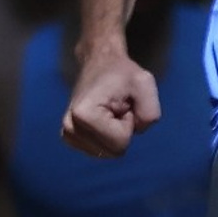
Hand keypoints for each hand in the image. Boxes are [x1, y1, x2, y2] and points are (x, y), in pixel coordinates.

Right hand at [61, 45, 160, 159]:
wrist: (99, 63)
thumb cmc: (122, 73)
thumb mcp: (144, 84)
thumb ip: (149, 112)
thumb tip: (137, 131)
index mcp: (84, 115)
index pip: (120, 143)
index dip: (129, 123)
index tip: (122, 104)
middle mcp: (70, 128)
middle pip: (113, 152)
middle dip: (122, 130)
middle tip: (117, 108)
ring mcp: (67, 135)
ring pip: (107, 153)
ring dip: (115, 134)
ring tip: (110, 112)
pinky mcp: (69, 138)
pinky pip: (100, 151)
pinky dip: (107, 138)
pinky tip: (103, 119)